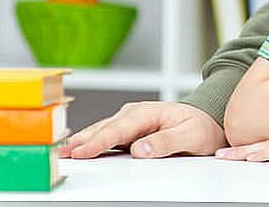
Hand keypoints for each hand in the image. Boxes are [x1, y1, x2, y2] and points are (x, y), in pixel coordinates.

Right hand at [60, 101, 226, 159]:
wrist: (208, 122)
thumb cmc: (201, 127)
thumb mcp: (190, 135)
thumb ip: (166, 141)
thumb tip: (140, 150)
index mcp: (148, 112)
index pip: (119, 129)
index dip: (98, 142)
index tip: (82, 152)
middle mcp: (134, 114)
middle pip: (104, 129)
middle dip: (82, 141)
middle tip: (61, 155)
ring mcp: (129, 122)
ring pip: (101, 132)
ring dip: (82, 142)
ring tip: (62, 153)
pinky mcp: (128, 131)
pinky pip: (105, 137)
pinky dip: (90, 143)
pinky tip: (78, 151)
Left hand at [217, 134, 268, 162]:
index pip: (267, 143)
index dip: (248, 146)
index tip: (232, 150)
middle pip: (260, 144)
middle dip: (238, 150)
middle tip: (219, 154)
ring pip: (264, 147)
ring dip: (243, 152)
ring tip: (224, 156)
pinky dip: (263, 153)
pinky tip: (251, 156)